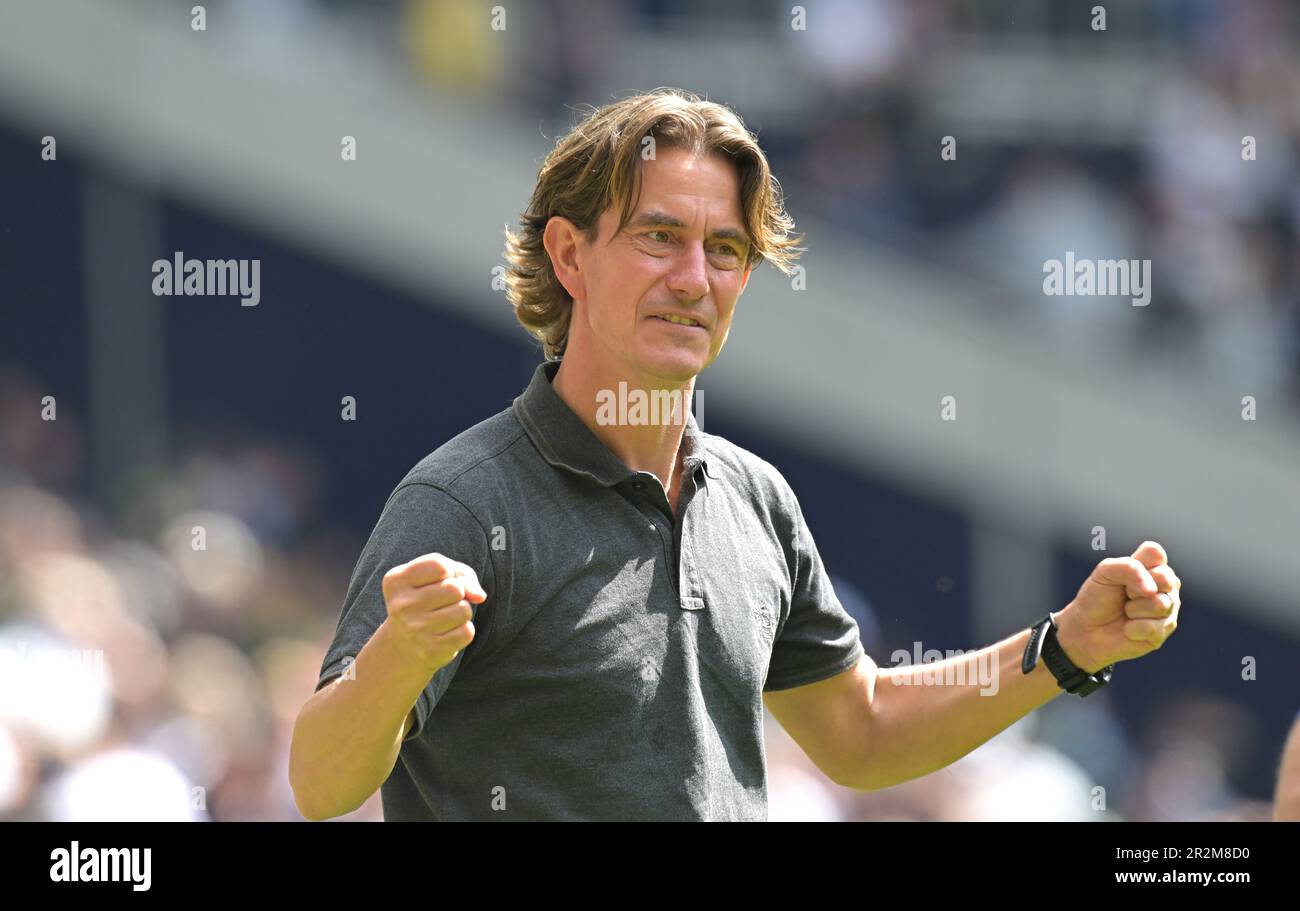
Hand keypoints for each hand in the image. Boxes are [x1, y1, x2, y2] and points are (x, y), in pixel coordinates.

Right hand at [382, 553, 486, 671]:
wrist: (403, 647)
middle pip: (455, 588)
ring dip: (462, 611)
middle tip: (443, 602)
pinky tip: (447, 633)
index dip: (449, 570)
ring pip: (464, 610)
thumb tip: (480, 597)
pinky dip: (463, 631)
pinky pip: (467, 632)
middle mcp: (401, 605)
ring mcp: (415, 629)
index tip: (439, 579)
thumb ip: (462, 574)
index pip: (439, 565)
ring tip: (445, 617)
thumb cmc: (425, 600)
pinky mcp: (430, 650)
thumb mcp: (437, 577)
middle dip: (458, 593)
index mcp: (396, 581)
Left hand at [1054, 540, 1180, 672]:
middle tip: (1124, 595)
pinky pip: (1153, 628)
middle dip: (1134, 589)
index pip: (1154, 553)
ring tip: (1126, 612)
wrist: (1085, 629)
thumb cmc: (1097, 597)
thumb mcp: (1104, 572)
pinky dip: (1133, 629)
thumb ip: (1129, 568)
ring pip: (1160, 604)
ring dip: (1133, 610)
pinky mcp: (1163, 632)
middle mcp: (1166, 586)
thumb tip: (1152, 590)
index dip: (1135, 565)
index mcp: (1152, 566)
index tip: (1120, 576)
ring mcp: (1168, 609)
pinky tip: (1128, 630)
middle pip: (1165, 578)